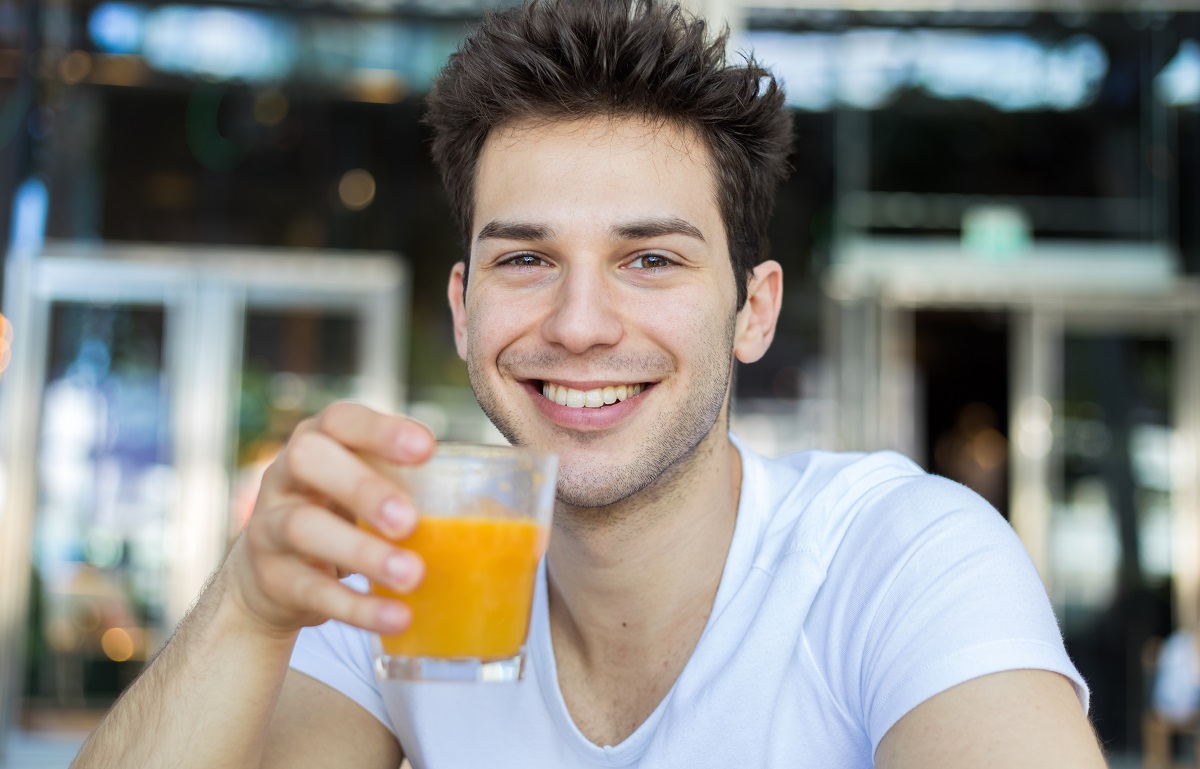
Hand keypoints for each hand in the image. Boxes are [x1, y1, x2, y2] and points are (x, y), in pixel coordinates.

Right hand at [226, 401, 434, 638]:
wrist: (271, 578)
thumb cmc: (341, 517)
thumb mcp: (363, 489)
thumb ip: (408, 485)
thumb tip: (497, 511)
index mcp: (319, 441)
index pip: (341, 420)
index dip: (381, 431)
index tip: (427, 448)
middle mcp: (286, 475)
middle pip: (309, 460)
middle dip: (362, 487)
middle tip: (408, 520)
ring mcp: (269, 526)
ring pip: (304, 528)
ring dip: (362, 552)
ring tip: (412, 574)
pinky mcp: (272, 579)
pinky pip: (312, 591)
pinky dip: (358, 607)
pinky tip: (397, 617)